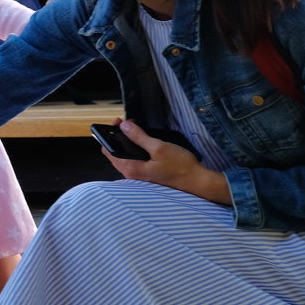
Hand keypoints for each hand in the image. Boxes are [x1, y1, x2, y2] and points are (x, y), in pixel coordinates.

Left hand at [101, 120, 229, 204]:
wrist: (196, 181)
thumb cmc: (179, 166)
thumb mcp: (159, 147)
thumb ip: (139, 137)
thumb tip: (123, 127)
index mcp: (131, 168)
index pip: (108, 151)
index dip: (110, 134)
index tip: (119, 122)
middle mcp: (131, 175)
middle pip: (115, 154)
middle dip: (119, 137)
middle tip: (129, 123)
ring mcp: (138, 177)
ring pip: (124, 157)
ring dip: (127, 143)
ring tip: (136, 129)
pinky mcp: (146, 176)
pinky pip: (133, 161)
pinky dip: (134, 150)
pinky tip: (143, 142)